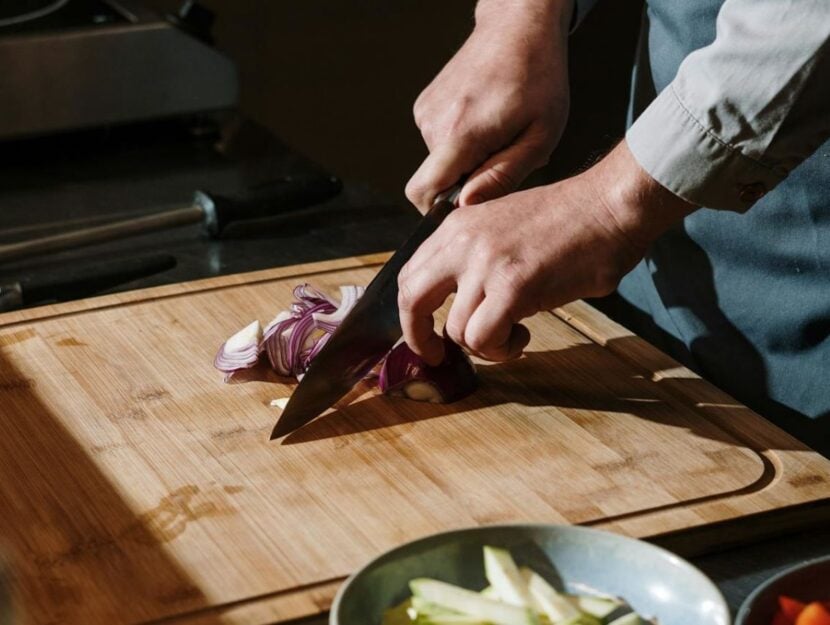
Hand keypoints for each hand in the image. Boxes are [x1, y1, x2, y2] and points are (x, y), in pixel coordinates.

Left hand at [398, 141, 697, 363]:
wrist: (611, 205)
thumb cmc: (570, 220)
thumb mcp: (503, 226)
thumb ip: (474, 256)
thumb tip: (458, 299)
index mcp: (457, 226)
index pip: (410, 274)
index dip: (411, 312)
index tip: (425, 333)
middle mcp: (462, 242)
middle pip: (412, 301)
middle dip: (418, 337)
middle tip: (438, 355)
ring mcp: (485, 264)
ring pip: (457, 331)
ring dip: (485, 345)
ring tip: (514, 333)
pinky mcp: (512, 287)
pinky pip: (484, 339)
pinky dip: (502, 349)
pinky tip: (523, 335)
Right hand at [405, 0, 572, 211]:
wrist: (518, 26)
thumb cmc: (539, 78)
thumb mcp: (540, 136)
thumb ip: (503, 176)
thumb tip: (466, 205)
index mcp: (462, 133)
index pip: (423, 192)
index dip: (439, 211)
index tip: (469, 204)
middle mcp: (434, 122)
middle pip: (435, 180)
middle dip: (465, 181)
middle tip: (502, 157)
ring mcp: (425, 111)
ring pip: (439, 162)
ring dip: (467, 159)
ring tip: (498, 133)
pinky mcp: (425, 104)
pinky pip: (438, 141)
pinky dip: (461, 141)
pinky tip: (486, 119)